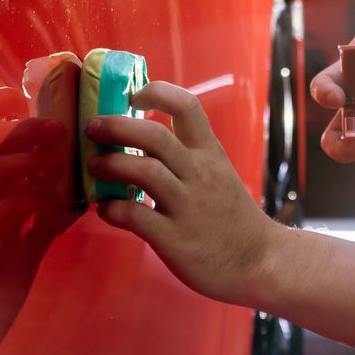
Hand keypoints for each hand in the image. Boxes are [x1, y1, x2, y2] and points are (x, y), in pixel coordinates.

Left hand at [85, 81, 284, 306]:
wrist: (261, 262)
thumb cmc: (230, 216)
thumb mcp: (217, 173)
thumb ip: (184, 155)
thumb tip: (136, 138)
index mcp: (208, 153)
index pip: (186, 105)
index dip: (155, 92)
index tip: (133, 97)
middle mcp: (199, 173)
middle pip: (154, 135)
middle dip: (116, 126)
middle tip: (93, 128)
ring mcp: (187, 206)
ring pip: (144, 171)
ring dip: (110, 164)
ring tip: (94, 167)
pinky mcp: (176, 239)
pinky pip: (136, 216)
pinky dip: (113, 209)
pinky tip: (106, 209)